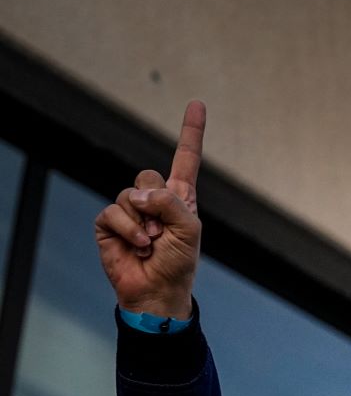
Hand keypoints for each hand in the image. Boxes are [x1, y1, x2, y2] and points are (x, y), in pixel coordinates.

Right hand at [95, 99, 205, 319]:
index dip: (191, 132)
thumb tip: (138, 194)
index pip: (185, 160)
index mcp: (180, 199)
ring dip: (144, 222)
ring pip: (129, 194)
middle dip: (157, 203)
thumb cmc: (179, 263)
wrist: (157, 292)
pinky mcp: (109, 222)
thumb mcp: (189, 230)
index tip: (197, 104)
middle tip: (164, 232)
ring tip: (152, 243)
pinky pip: (115, 211)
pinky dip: (129, 230)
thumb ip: (171, 203)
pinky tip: (138, 246)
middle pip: (147, 175)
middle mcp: (154, 200)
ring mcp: (130, 209)